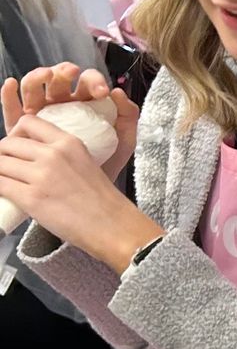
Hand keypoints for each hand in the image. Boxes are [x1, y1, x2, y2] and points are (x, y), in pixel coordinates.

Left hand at [0, 95, 159, 269]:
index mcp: (68, 142)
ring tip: (7, 182)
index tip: (17, 146)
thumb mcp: (85, 162)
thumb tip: (32, 158)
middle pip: (7, 144)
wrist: (112, 226)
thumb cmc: (102, 201)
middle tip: (8, 168)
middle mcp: (53, 154)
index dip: (15, 134)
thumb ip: (59, 155)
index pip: (28, 122)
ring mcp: (41, 176)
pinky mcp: (31, 198)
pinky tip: (4, 194)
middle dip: (3, 156)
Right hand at [3, 64, 139, 178]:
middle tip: (72, 73)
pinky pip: (12, 109)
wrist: (88, 192)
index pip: (87, 82)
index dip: (93, 81)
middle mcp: (61, 104)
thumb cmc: (106, 163)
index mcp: (85, 103)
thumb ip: (128, 115)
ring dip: (38, 76)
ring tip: (46, 75)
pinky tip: (11, 84)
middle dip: (64, 72)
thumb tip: (117, 92)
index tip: (102, 91)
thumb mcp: (123, 141)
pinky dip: (9, 94)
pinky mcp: (21, 127)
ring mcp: (40, 113)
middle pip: (58, 80)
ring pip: (34, 88)